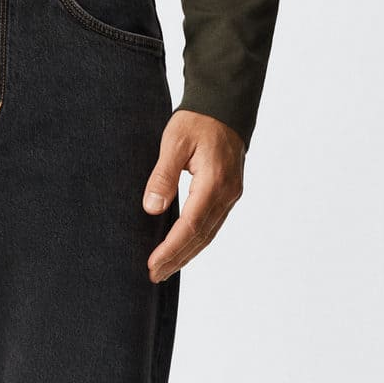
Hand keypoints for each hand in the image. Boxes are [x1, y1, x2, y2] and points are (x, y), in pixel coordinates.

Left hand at [142, 110, 245, 282]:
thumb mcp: (174, 141)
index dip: (171, 248)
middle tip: (154, 275)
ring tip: (165, 270)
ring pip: (209, 234)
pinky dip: (197, 242)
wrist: (225, 106)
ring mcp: (231, 195)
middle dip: (177, 259)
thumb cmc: (198, 121)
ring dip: (187, 255)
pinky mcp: (229, 194)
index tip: (152, 264)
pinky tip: (183, 250)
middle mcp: (227, 194)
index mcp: (213, 182)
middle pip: (201, 237)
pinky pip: (213, 225)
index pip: (190, 225)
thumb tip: (152, 209)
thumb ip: (163, 175)